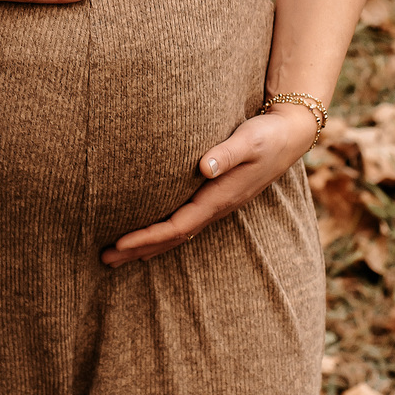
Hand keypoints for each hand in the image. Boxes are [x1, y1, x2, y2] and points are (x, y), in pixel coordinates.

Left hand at [100, 104, 317, 266]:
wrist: (290, 135)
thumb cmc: (267, 135)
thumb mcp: (248, 140)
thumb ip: (226, 153)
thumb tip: (203, 167)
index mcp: (219, 197)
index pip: (177, 226)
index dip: (148, 236)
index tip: (119, 243)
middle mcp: (216, 207)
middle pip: (172, 237)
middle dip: (139, 249)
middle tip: (104, 258)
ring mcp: (217, 204)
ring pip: (177, 232)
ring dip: (148, 245)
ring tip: (119, 255)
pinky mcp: (216, 196)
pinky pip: (184, 222)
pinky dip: (163, 233)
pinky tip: (151, 235)